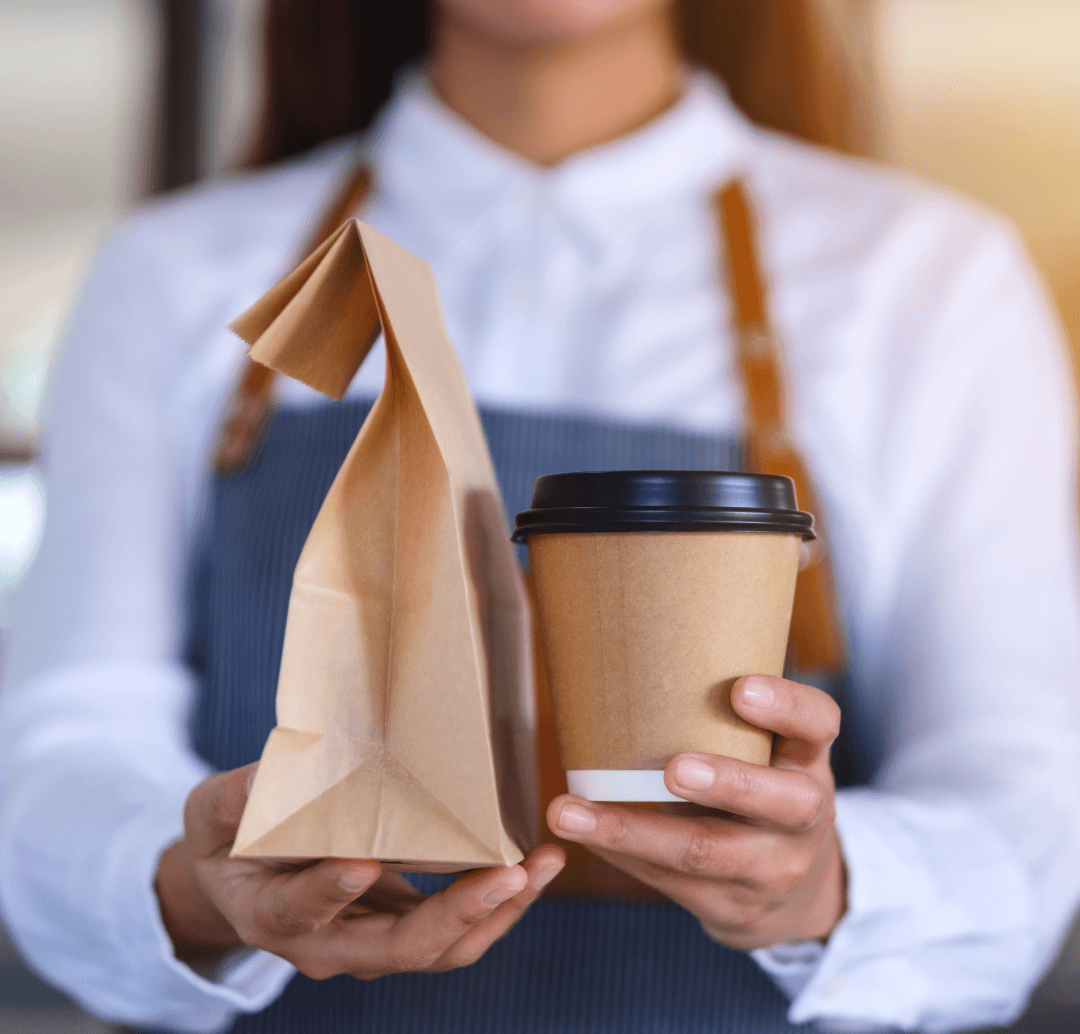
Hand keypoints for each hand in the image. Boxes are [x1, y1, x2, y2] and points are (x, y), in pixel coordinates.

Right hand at [157, 763, 564, 977]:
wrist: (245, 882)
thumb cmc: (229, 841)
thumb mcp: (213, 813)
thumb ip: (236, 799)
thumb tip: (266, 774)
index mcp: (270, 915)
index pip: (300, 912)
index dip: (329, 892)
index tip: (361, 862)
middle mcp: (326, 945)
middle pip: (397, 948)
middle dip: (457, 914)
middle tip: (508, 875)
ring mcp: (370, 944)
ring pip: (441, 949)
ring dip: (497, 912)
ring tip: (543, 867)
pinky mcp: (402, 928)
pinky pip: (457, 931)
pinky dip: (499, 903)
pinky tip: (535, 867)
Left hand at [546, 675, 845, 949]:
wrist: (794, 890)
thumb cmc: (760, 788)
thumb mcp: (767, 753)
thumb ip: (728, 719)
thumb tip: (635, 647)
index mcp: (809, 759)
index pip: (818, 724)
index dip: (786, 706)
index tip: (741, 688)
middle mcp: (804, 815)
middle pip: (778, 801)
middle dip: (726, 783)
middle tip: (673, 768)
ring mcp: (772, 866)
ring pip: (705, 851)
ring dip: (632, 831)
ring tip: (570, 810)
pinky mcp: (731, 904)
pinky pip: (670, 879)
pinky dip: (620, 851)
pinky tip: (581, 832)